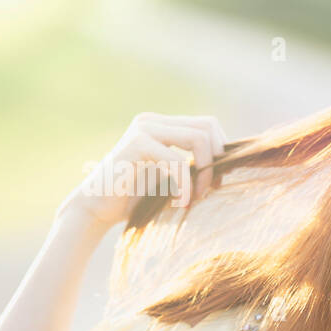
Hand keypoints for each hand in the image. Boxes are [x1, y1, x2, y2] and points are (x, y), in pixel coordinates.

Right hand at [60, 113, 228, 225]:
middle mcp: (153, 121)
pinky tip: (178, 203)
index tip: (215, 182)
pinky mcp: (136, 145)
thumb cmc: (137, 198)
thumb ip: (195, 165)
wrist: (98, 209)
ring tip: (193, 198)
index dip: (220, 152)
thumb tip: (232, 164)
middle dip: (215, 162)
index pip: (208, 124)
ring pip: (198, 139)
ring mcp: (143, 130)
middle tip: (207, 191)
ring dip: (204, 173)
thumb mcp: (173, 177)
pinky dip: (184, 185)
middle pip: (208, 127)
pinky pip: (178, 161)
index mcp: (162, 125)